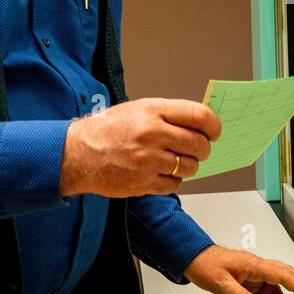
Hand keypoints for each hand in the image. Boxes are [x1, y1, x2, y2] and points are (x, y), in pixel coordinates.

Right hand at [59, 98, 220, 198]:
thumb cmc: (109, 129)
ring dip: (188, 166)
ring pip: (189, 167)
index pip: (199, 116)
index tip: (214, 132)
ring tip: (175, 161)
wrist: (78, 153)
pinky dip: (173, 180)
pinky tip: (162, 172)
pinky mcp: (143, 182)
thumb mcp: (138, 109)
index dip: (213, 126)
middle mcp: (152, 134)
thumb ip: (168, 114)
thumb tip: (199, 123)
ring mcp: (148, 160)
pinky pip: (174, 184)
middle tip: (198, 149)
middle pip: (198, 144)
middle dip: (203, 149)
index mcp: (153, 111)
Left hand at [183, 245, 293, 293]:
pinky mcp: (247, 281)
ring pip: (275, 284)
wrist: (193, 257)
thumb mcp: (221, 282)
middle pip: (285, 275)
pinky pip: (264, 290)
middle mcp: (257, 268)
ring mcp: (253, 274)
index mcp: (254, 264)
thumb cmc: (206, 264)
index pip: (283, 274)